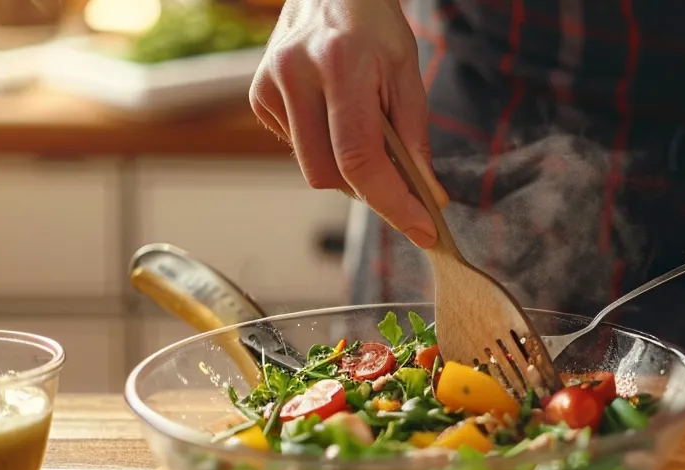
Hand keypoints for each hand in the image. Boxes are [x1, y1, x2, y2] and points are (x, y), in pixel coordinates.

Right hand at [251, 0, 447, 246]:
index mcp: (340, 65)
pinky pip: (296, 147)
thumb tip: (426, 194)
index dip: (392, 203)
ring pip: (309, 167)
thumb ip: (414, 134)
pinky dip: (321, 146)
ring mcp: (270, 85)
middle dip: (367, 189)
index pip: (360, 158)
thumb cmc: (373, 25)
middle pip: (327, 174)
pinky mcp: (258, 95)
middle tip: (397, 181)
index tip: (421, 229)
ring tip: (361, 127)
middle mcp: (296, 75)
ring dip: (343, 167)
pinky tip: (331, 113)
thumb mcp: (406, 70)